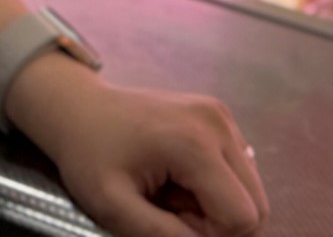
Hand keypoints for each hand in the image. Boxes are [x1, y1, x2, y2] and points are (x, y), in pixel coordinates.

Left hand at [5, 54, 267, 236]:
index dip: (211, 235)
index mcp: (195, 143)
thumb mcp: (113, 206)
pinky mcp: (218, 116)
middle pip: (255, 205)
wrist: (77, 108)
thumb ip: (162, 235)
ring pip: (250, 190)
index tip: (171, 224)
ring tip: (171, 194)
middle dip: (218, 223)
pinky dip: (217, 186)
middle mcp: (218, 123)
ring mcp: (221, 115)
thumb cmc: (89, 155)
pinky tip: (178, 177)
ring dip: (218, 206)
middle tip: (171, 213)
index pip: (242, 217)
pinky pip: (239, 171)